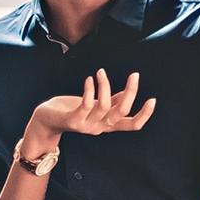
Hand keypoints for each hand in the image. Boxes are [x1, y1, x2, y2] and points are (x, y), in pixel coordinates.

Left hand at [22, 70, 155, 153]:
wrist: (46, 121)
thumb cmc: (71, 110)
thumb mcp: (95, 106)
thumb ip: (111, 101)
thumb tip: (129, 92)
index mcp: (108, 125)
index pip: (131, 125)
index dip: (144, 115)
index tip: (152, 100)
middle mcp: (100, 127)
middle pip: (121, 113)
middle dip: (131, 93)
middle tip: (135, 75)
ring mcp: (86, 125)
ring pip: (104, 106)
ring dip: (105, 85)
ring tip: (101, 72)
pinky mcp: (73, 121)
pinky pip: (86, 105)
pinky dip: (90, 90)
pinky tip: (90, 79)